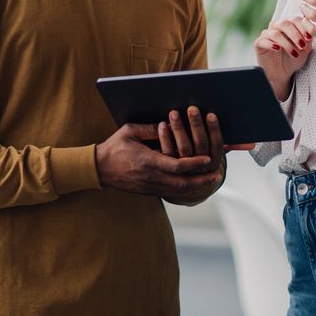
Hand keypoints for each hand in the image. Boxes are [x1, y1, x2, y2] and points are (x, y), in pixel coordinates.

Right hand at [95, 123, 222, 197]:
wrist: (99, 169)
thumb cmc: (114, 147)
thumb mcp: (130, 131)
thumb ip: (150, 128)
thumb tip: (168, 123)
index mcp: (147, 161)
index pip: (176, 165)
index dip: (194, 163)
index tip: (208, 159)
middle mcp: (151, 177)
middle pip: (182, 183)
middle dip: (201, 180)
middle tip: (216, 175)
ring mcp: (150, 186)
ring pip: (178, 191)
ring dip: (196, 186)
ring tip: (210, 180)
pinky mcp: (148, 191)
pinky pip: (171, 192)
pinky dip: (185, 190)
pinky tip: (194, 185)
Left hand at [157, 107, 254, 167]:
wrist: (179, 182)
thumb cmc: (200, 159)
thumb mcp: (215, 153)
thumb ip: (232, 146)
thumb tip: (253, 143)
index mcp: (214, 162)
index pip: (217, 144)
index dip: (215, 129)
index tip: (211, 114)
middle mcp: (200, 167)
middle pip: (199, 145)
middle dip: (196, 125)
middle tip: (192, 108)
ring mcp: (183, 169)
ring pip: (183, 149)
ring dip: (179, 129)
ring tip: (174, 112)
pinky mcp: (167, 167)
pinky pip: (167, 152)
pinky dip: (164, 138)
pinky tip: (162, 124)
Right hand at [254, 14, 314, 99]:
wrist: (283, 73)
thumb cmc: (294, 59)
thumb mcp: (305, 49)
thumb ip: (308, 38)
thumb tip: (312, 29)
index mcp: (288, 26)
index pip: (295, 19)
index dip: (302, 27)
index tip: (309, 38)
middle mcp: (276, 27)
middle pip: (284, 23)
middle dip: (295, 34)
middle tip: (302, 45)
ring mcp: (266, 34)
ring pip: (275, 32)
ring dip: (287, 43)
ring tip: (294, 54)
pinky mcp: (258, 43)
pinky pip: (263, 40)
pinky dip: (271, 44)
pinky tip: (278, 49)